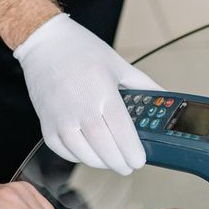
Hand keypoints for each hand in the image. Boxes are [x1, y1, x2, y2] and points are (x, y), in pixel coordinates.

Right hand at [13, 14, 161, 174]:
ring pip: (84, 155)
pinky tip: (88, 153)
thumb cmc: (81, 50)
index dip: (133, 152)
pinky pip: (64, 151)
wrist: (45, 43)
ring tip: (110, 161)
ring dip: (101, 163)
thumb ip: (143, 85)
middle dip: (120, 163)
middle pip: (105, 149)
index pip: (122, 133)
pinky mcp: (46, 124)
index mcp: (103, 93)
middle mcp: (81, 108)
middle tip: (128, 166)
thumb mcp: (118, 64)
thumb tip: (163, 96)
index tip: (139, 160)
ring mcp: (61, 118)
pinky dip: (78, 157)